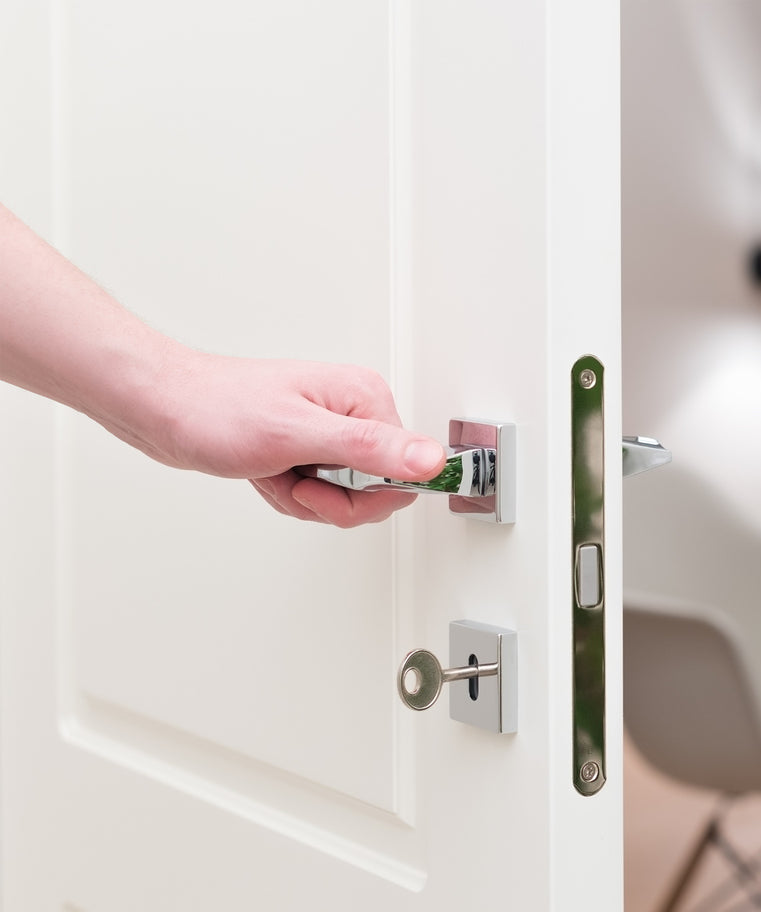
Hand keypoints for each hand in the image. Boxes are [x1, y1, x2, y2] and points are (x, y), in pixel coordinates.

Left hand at [121, 349, 445, 526]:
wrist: (163, 408)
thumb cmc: (216, 410)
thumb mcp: (297, 434)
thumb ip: (370, 449)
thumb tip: (432, 459)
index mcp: (365, 399)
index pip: (407, 470)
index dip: (365, 494)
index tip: (325, 485)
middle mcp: (355, 413)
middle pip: (379, 489)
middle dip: (330, 500)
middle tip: (296, 480)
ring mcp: (333, 432)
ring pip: (347, 497)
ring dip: (303, 497)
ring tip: (275, 471)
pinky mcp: (311, 448)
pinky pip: (322, 493)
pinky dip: (291, 494)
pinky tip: (269, 474)